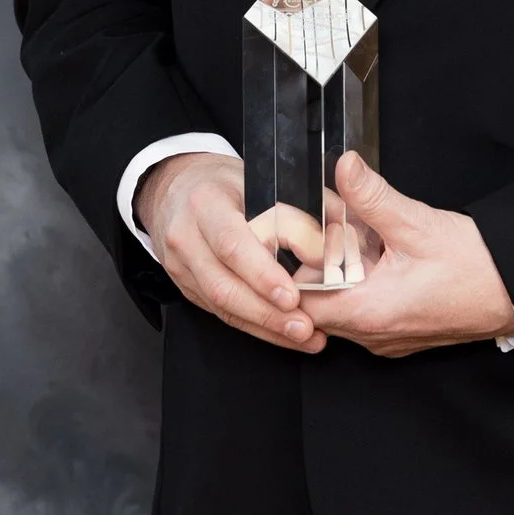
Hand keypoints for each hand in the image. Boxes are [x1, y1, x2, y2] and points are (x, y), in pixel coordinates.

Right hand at [137, 152, 326, 353]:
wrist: (177, 189)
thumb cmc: (225, 183)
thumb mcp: (259, 179)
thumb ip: (296, 207)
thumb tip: (336, 239)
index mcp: (207, 202)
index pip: (232, 243)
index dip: (262, 274)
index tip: (293, 296)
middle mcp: (187, 236)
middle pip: (224, 285)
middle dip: (267, 312)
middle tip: (305, 326)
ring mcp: (181, 266)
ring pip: (221, 306)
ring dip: (265, 326)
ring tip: (303, 335)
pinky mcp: (186, 287)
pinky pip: (220, 313)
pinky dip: (254, 326)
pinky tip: (282, 334)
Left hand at [299, 154, 513, 357]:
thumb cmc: (477, 268)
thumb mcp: (417, 224)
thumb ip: (373, 197)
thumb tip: (344, 168)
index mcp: (369, 313)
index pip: (301, 304)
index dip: (294, 270)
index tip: (302, 238)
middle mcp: (374, 335)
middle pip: (320, 301)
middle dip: (322, 260)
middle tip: (335, 224)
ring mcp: (389, 337)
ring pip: (344, 303)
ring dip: (345, 269)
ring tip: (361, 234)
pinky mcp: (402, 332)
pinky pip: (367, 308)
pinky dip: (365, 280)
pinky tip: (382, 251)